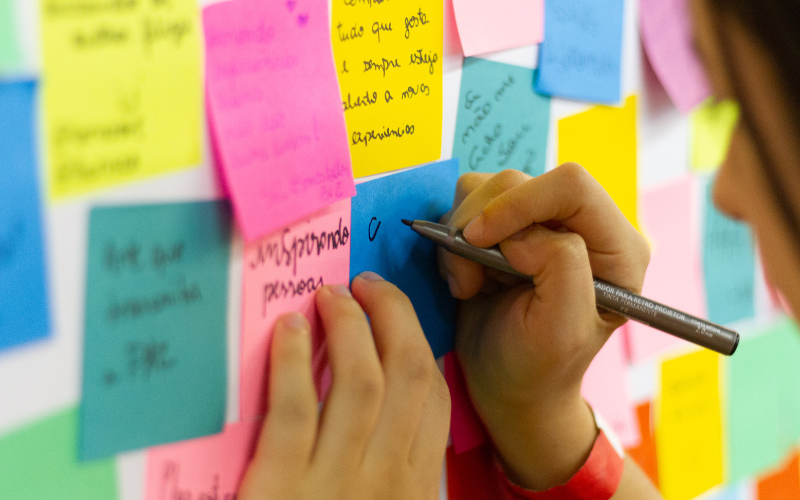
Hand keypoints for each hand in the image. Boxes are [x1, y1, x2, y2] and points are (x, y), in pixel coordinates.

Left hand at [238, 273, 449, 499]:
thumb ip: (389, 463)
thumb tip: (386, 403)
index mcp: (415, 487)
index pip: (435, 398)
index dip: (420, 342)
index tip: (396, 316)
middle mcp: (387, 478)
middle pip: (407, 375)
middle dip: (393, 315)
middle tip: (367, 285)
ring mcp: (336, 482)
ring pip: (360, 382)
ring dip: (348, 325)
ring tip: (331, 295)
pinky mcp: (282, 487)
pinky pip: (295, 410)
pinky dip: (293, 361)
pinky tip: (288, 329)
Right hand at [439, 165, 649, 489]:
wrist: (508, 386)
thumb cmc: (538, 367)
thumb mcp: (561, 330)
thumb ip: (560, 267)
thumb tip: (523, 234)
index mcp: (616, 247)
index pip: (571, 185)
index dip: (519, 203)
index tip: (479, 240)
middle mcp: (581, 226)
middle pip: (520, 180)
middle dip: (482, 223)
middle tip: (469, 276)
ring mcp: (540, 224)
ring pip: (487, 187)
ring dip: (462, 234)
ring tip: (469, 283)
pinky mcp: (505, 228)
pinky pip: (466, 204)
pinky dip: (453, 239)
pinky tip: (466, 278)